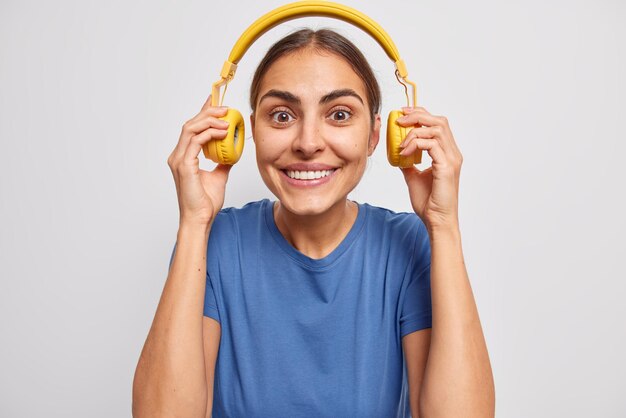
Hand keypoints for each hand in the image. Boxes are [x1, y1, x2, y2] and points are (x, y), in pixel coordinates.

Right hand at [167, 95, 232, 228]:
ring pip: (190, 128)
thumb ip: (223, 162)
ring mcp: (178, 160)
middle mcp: (178, 155)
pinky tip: (222, 132)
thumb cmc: (206, 202)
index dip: (202, 113)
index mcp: (183, 157)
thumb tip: (232, 152)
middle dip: (207, 112)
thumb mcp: (219, 176)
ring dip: (209, 120)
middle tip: (225, 108)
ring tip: (226, 119)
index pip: (192, 128)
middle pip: (190, 124)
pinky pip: (195, 141)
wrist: (200, 219)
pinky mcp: (184, 165)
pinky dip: (209, 133)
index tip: (215, 102)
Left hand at [396, 106, 462, 230]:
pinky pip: (430, 144)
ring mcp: (452, 159)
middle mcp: (453, 153)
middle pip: (439, 121)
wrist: (436, 220)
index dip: (421, 115)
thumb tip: (398, 152)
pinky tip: (404, 153)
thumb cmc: (429, 202)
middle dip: (417, 115)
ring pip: (436, 129)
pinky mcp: (446, 167)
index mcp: (447, 154)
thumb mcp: (414, 176)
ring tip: (401, 143)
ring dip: (414, 131)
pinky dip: (414, 144)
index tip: (402, 115)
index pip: (438, 124)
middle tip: (399, 120)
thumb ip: (409, 163)